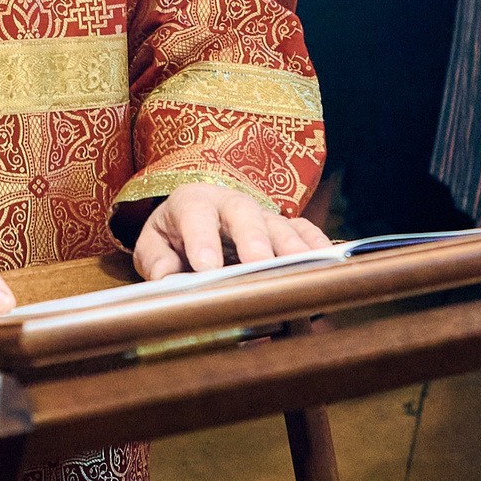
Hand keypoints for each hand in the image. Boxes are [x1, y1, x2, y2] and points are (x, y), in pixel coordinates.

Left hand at [131, 181, 329, 279]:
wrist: (194, 218)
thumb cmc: (174, 235)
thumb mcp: (153, 245)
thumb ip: (155, 260)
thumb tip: (166, 278)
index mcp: (193, 202)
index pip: (195, 216)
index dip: (201, 240)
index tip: (206, 268)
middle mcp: (230, 203)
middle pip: (243, 214)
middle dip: (252, 239)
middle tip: (258, 263)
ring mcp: (261, 215)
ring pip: (278, 224)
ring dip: (289, 247)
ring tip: (299, 269)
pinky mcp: (284, 226)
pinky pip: (304, 230)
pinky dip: (316, 244)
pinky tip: (326, 260)